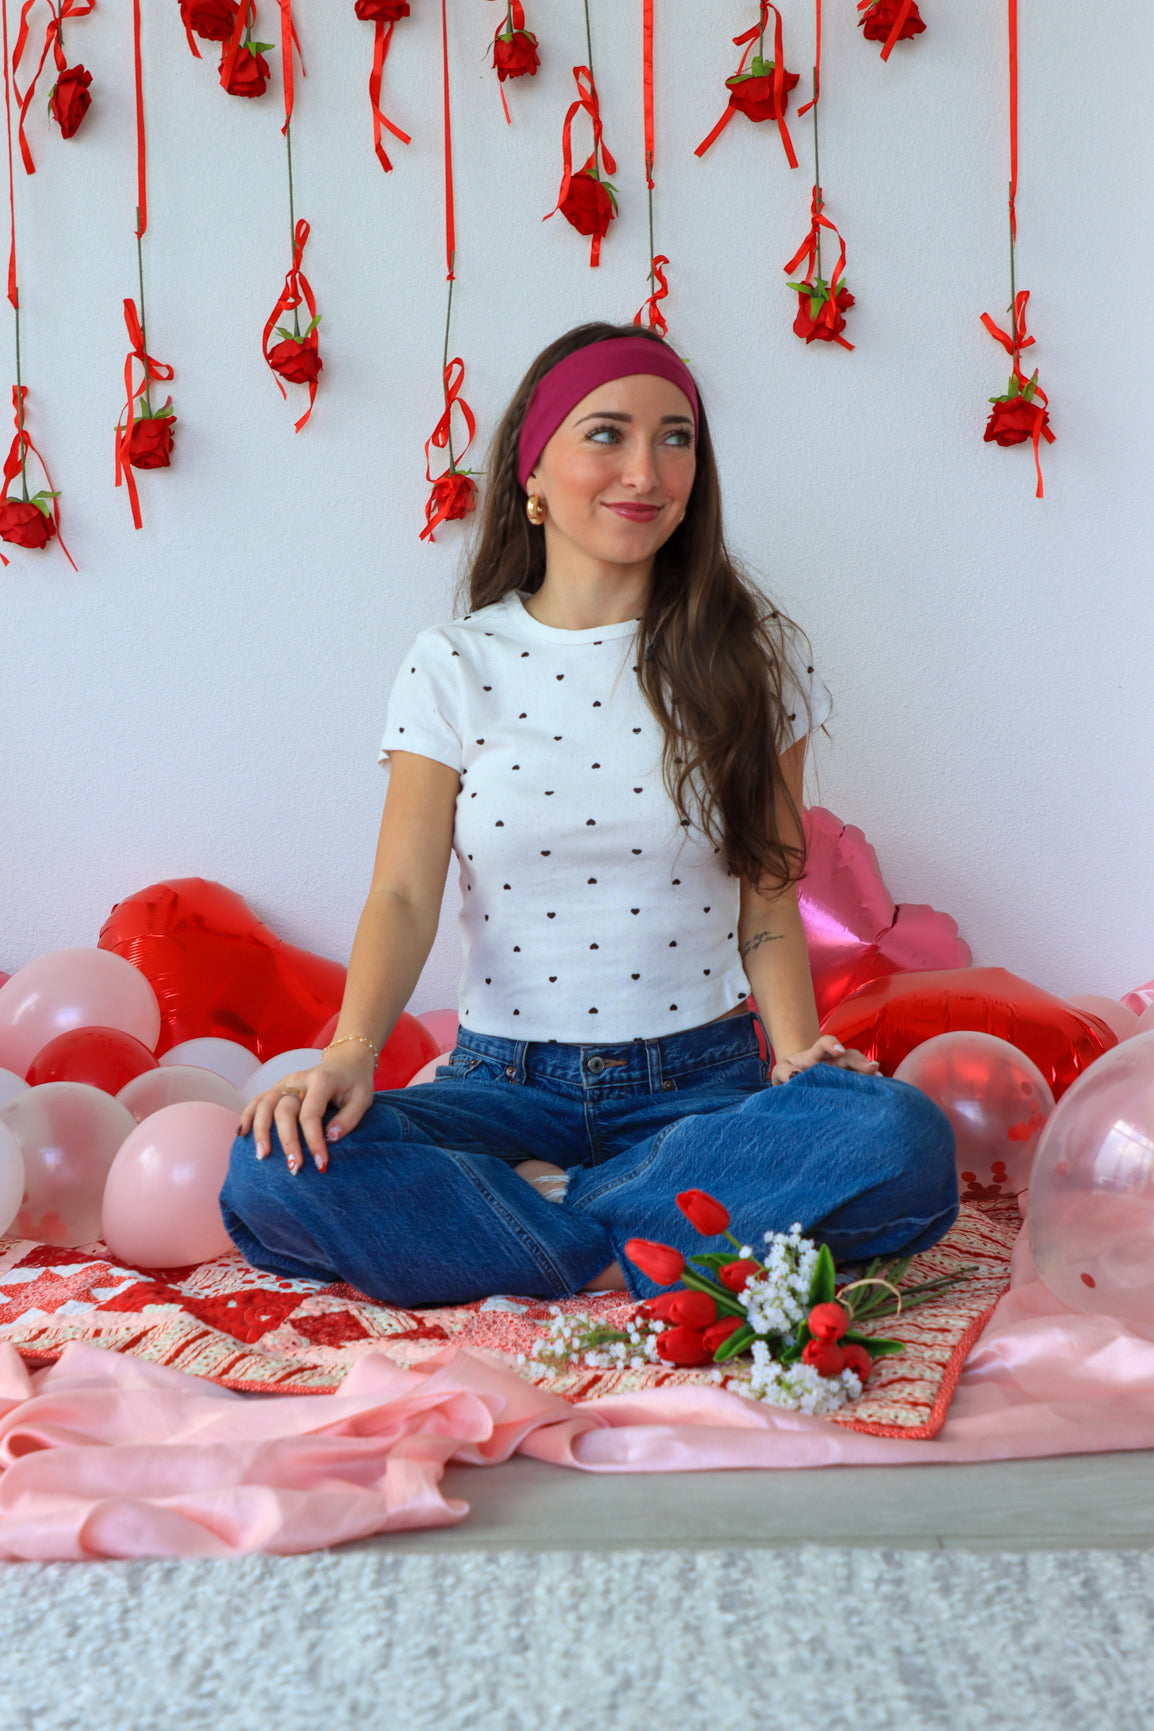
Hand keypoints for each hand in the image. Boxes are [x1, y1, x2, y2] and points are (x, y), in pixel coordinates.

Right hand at [236, 1055, 375, 1174]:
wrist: (346, 1062)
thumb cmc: (355, 1083)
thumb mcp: (363, 1098)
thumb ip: (349, 1118)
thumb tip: (330, 1139)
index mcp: (321, 1080)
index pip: (311, 1114)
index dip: (314, 1141)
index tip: (321, 1164)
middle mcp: (298, 1079)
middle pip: (284, 1110)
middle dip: (287, 1141)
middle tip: (293, 1168)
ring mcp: (285, 1082)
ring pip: (265, 1105)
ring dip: (261, 1131)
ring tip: (262, 1155)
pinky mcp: (277, 1087)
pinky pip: (257, 1100)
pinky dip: (247, 1116)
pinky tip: (242, 1134)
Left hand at [771, 1034, 880, 1086]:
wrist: (796, 1082)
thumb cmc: (789, 1074)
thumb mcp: (781, 1071)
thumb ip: (785, 1072)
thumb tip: (796, 1078)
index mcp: (817, 1055)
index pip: (826, 1043)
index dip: (833, 1044)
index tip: (839, 1050)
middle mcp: (835, 1062)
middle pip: (850, 1056)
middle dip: (861, 1061)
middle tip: (872, 1068)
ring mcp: (844, 1074)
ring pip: (860, 1070)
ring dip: (870, 1074)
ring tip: (880, 1080)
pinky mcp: (848, 1087)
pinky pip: (861, 1085)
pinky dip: (870, 1087)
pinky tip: (879, 1093)